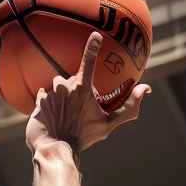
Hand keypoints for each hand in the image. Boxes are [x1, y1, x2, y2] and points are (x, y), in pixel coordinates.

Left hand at [26, 32, 149, 153]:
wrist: (55, 150)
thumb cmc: (83, 138)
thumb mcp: (108, 124)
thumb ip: (129, 107)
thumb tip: (145, 89)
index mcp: (83, 88)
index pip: (88, 60)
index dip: (92, 46)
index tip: (95, 35)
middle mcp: (65, 86)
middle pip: (71, 80)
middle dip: (74, 90)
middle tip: (76, 109)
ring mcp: (51, 93)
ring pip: (57, 87)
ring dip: (60, 96)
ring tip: (62, 113)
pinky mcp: (39, 101)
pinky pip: (44, 95)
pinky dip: (48, 102)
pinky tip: (51, 114)